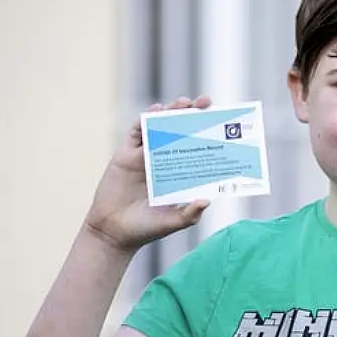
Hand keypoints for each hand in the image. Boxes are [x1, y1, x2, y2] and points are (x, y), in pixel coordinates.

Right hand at [84, 96, 211, 252]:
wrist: (114, 233)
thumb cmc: (147, 228)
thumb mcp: (173, 222)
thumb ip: (190, 213)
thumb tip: (207, 200)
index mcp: (179, 172)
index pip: (196, 146)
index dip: (207, 132)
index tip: (222, 121)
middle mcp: (164, 161)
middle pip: (179, 130)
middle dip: (191, 114)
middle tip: (205, 103)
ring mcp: (144, 156)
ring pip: (159, 126)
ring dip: (170, 111)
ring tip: (182, 103)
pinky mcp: (125, 156)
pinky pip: (135, 133)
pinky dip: (145, 120)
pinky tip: (155, 112)